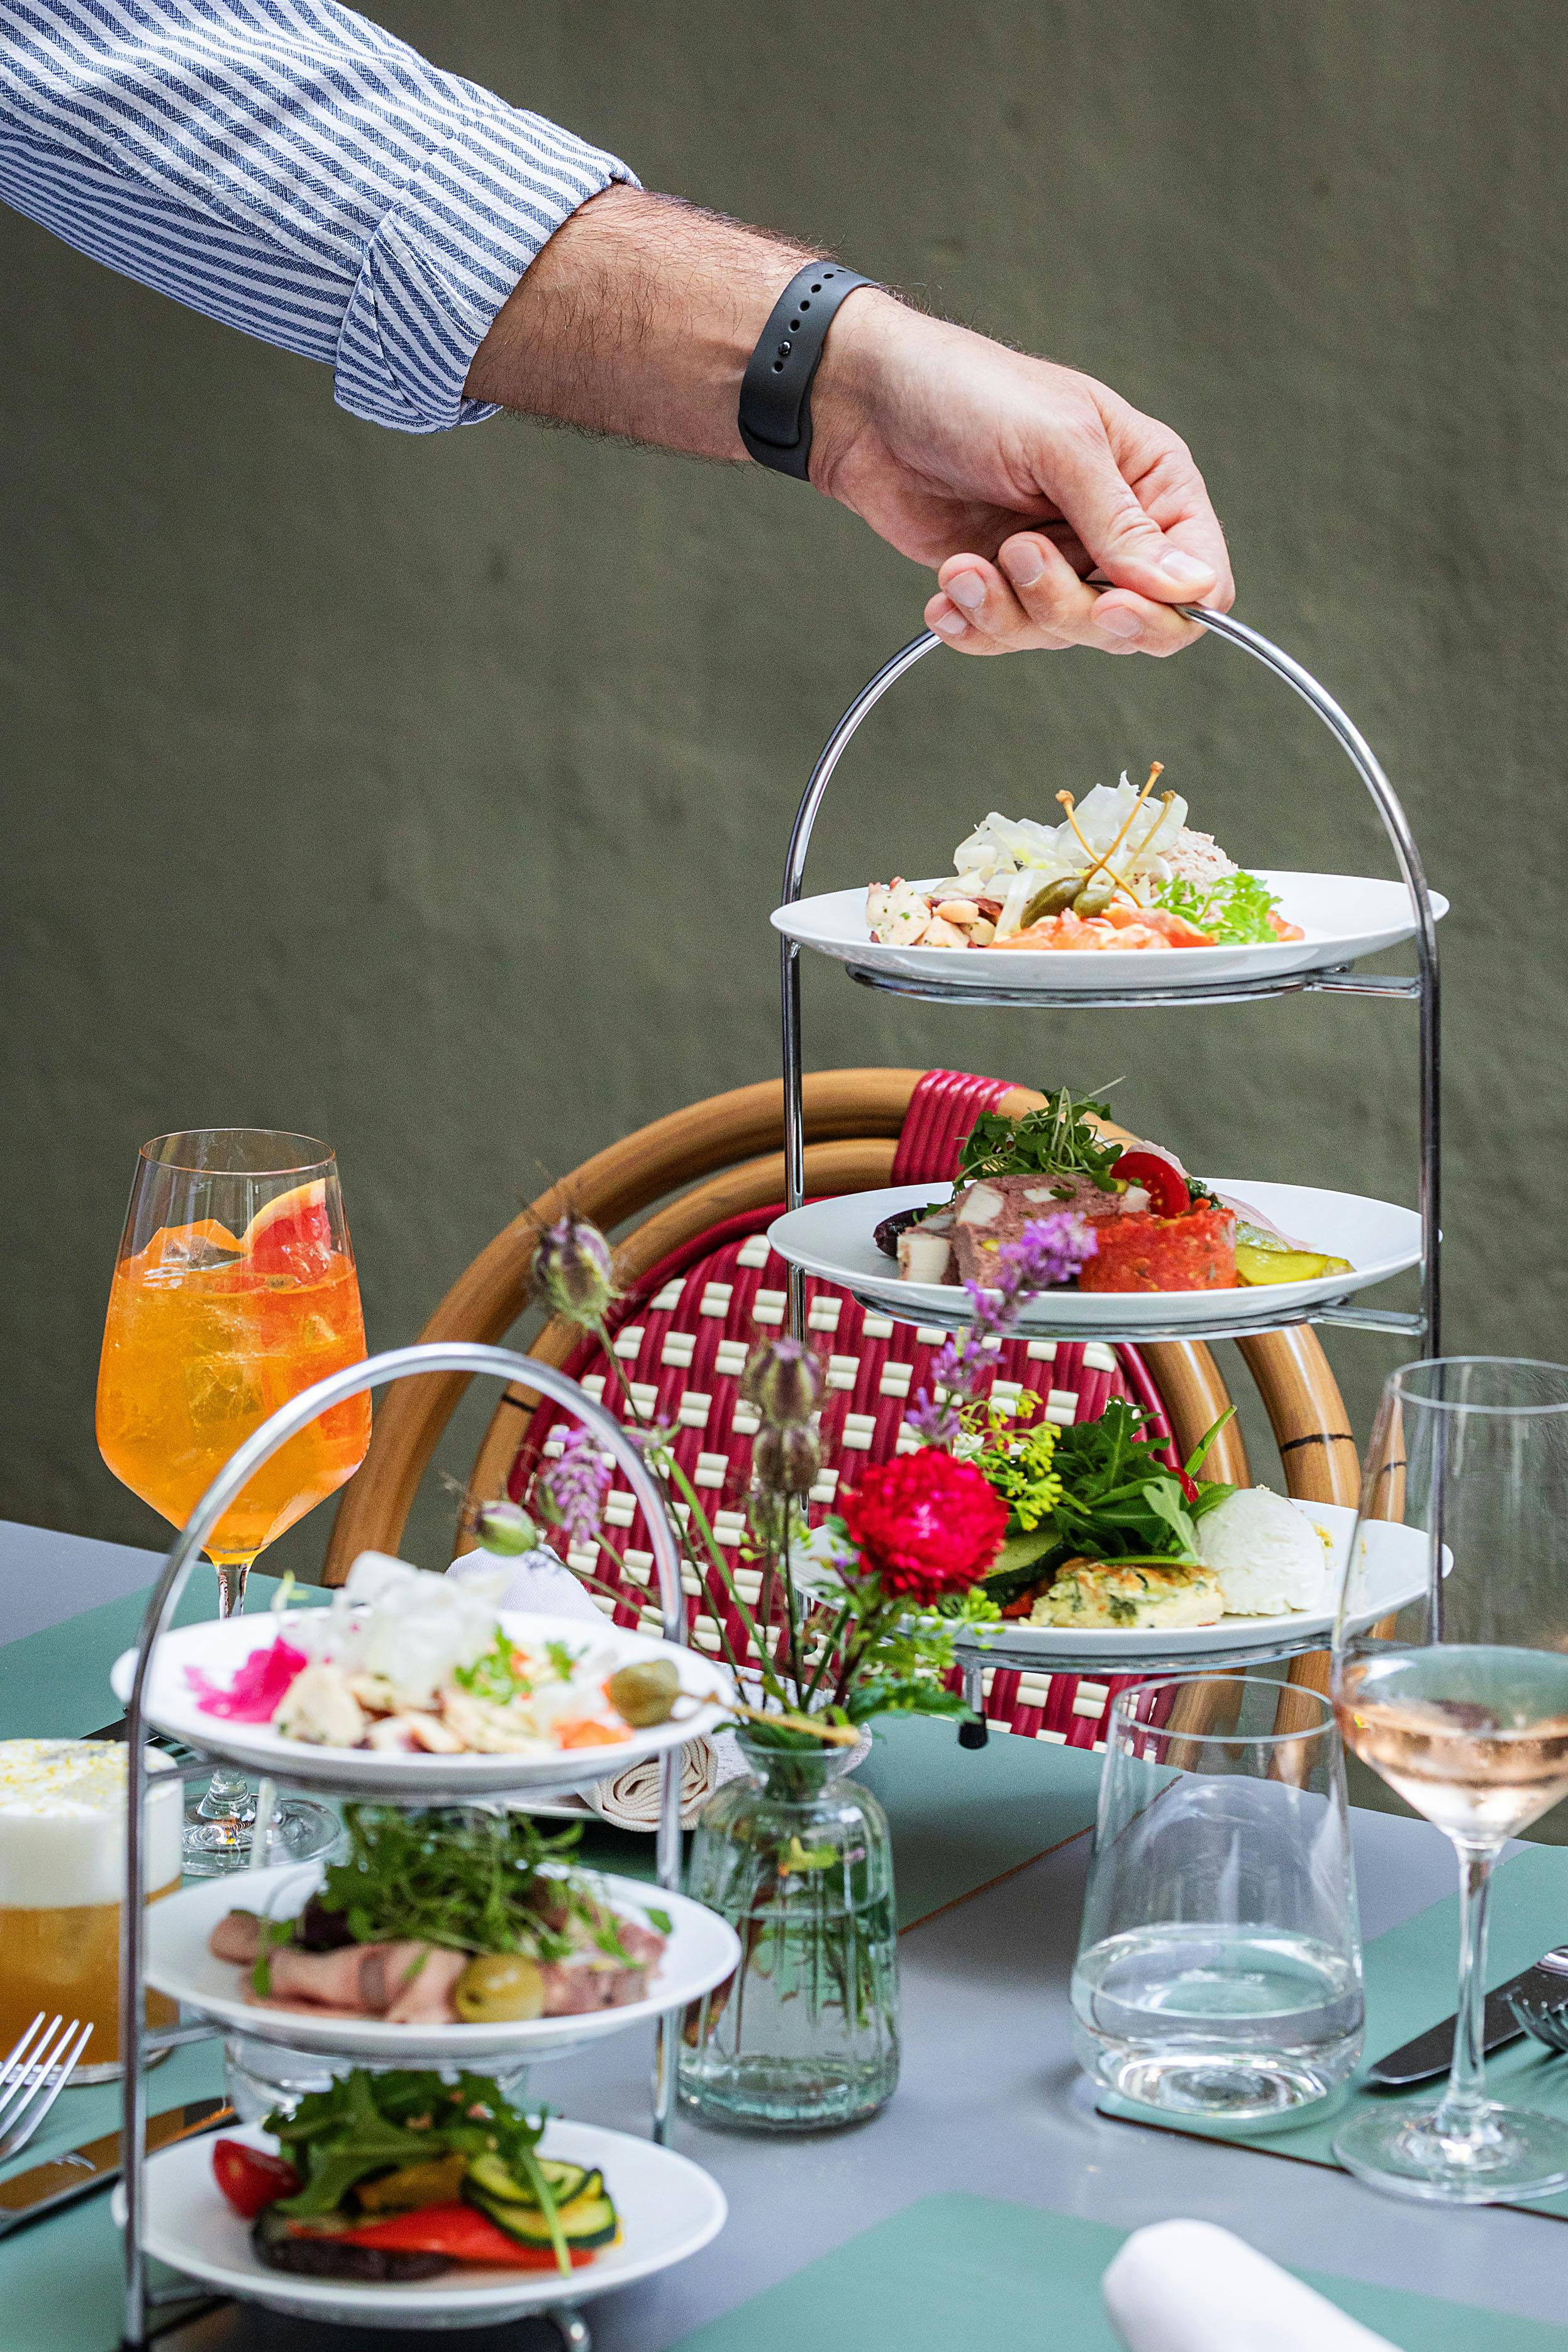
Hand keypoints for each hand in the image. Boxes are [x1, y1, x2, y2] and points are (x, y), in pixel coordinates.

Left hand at [810, 292, 1233, 655]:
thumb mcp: (1058, 444)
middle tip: (1017, 554)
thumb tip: (1193, 587)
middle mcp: (1112, 529)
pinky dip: (974, 624)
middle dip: (1067, 605)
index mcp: (1151, 480)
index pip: (1202, 576)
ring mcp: (1057, 562)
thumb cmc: (967, 393)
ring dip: (1007, 611)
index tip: (1113, 603)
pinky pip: (1007, 639)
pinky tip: (946, 589)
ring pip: (1063, 636)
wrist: (867, 405)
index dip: (1167, 608)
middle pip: (1132, 623)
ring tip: (964, 565)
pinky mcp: (1002, 585)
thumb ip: (1123, 522)